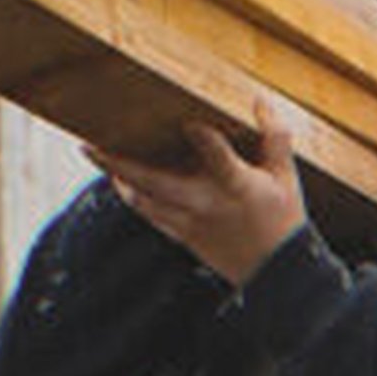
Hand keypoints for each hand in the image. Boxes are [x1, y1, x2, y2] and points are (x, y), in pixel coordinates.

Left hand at [86, 99, 308, 286]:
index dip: (203, 137)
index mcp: (237, 186)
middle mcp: (207, 204)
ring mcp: (191, 223)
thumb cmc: (283, 220)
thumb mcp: (286, 177)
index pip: (217, 157)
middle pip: (156, 182)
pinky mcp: (184, 236)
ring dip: (118, 178)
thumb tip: (259, 100)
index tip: (188, 118)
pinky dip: (133, 197)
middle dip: (121, 163)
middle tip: (90, 145)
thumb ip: (274, 137)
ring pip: (144, 201)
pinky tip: (120, 180)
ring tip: (96, 154)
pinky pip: (150, 215)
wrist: (277, 274)